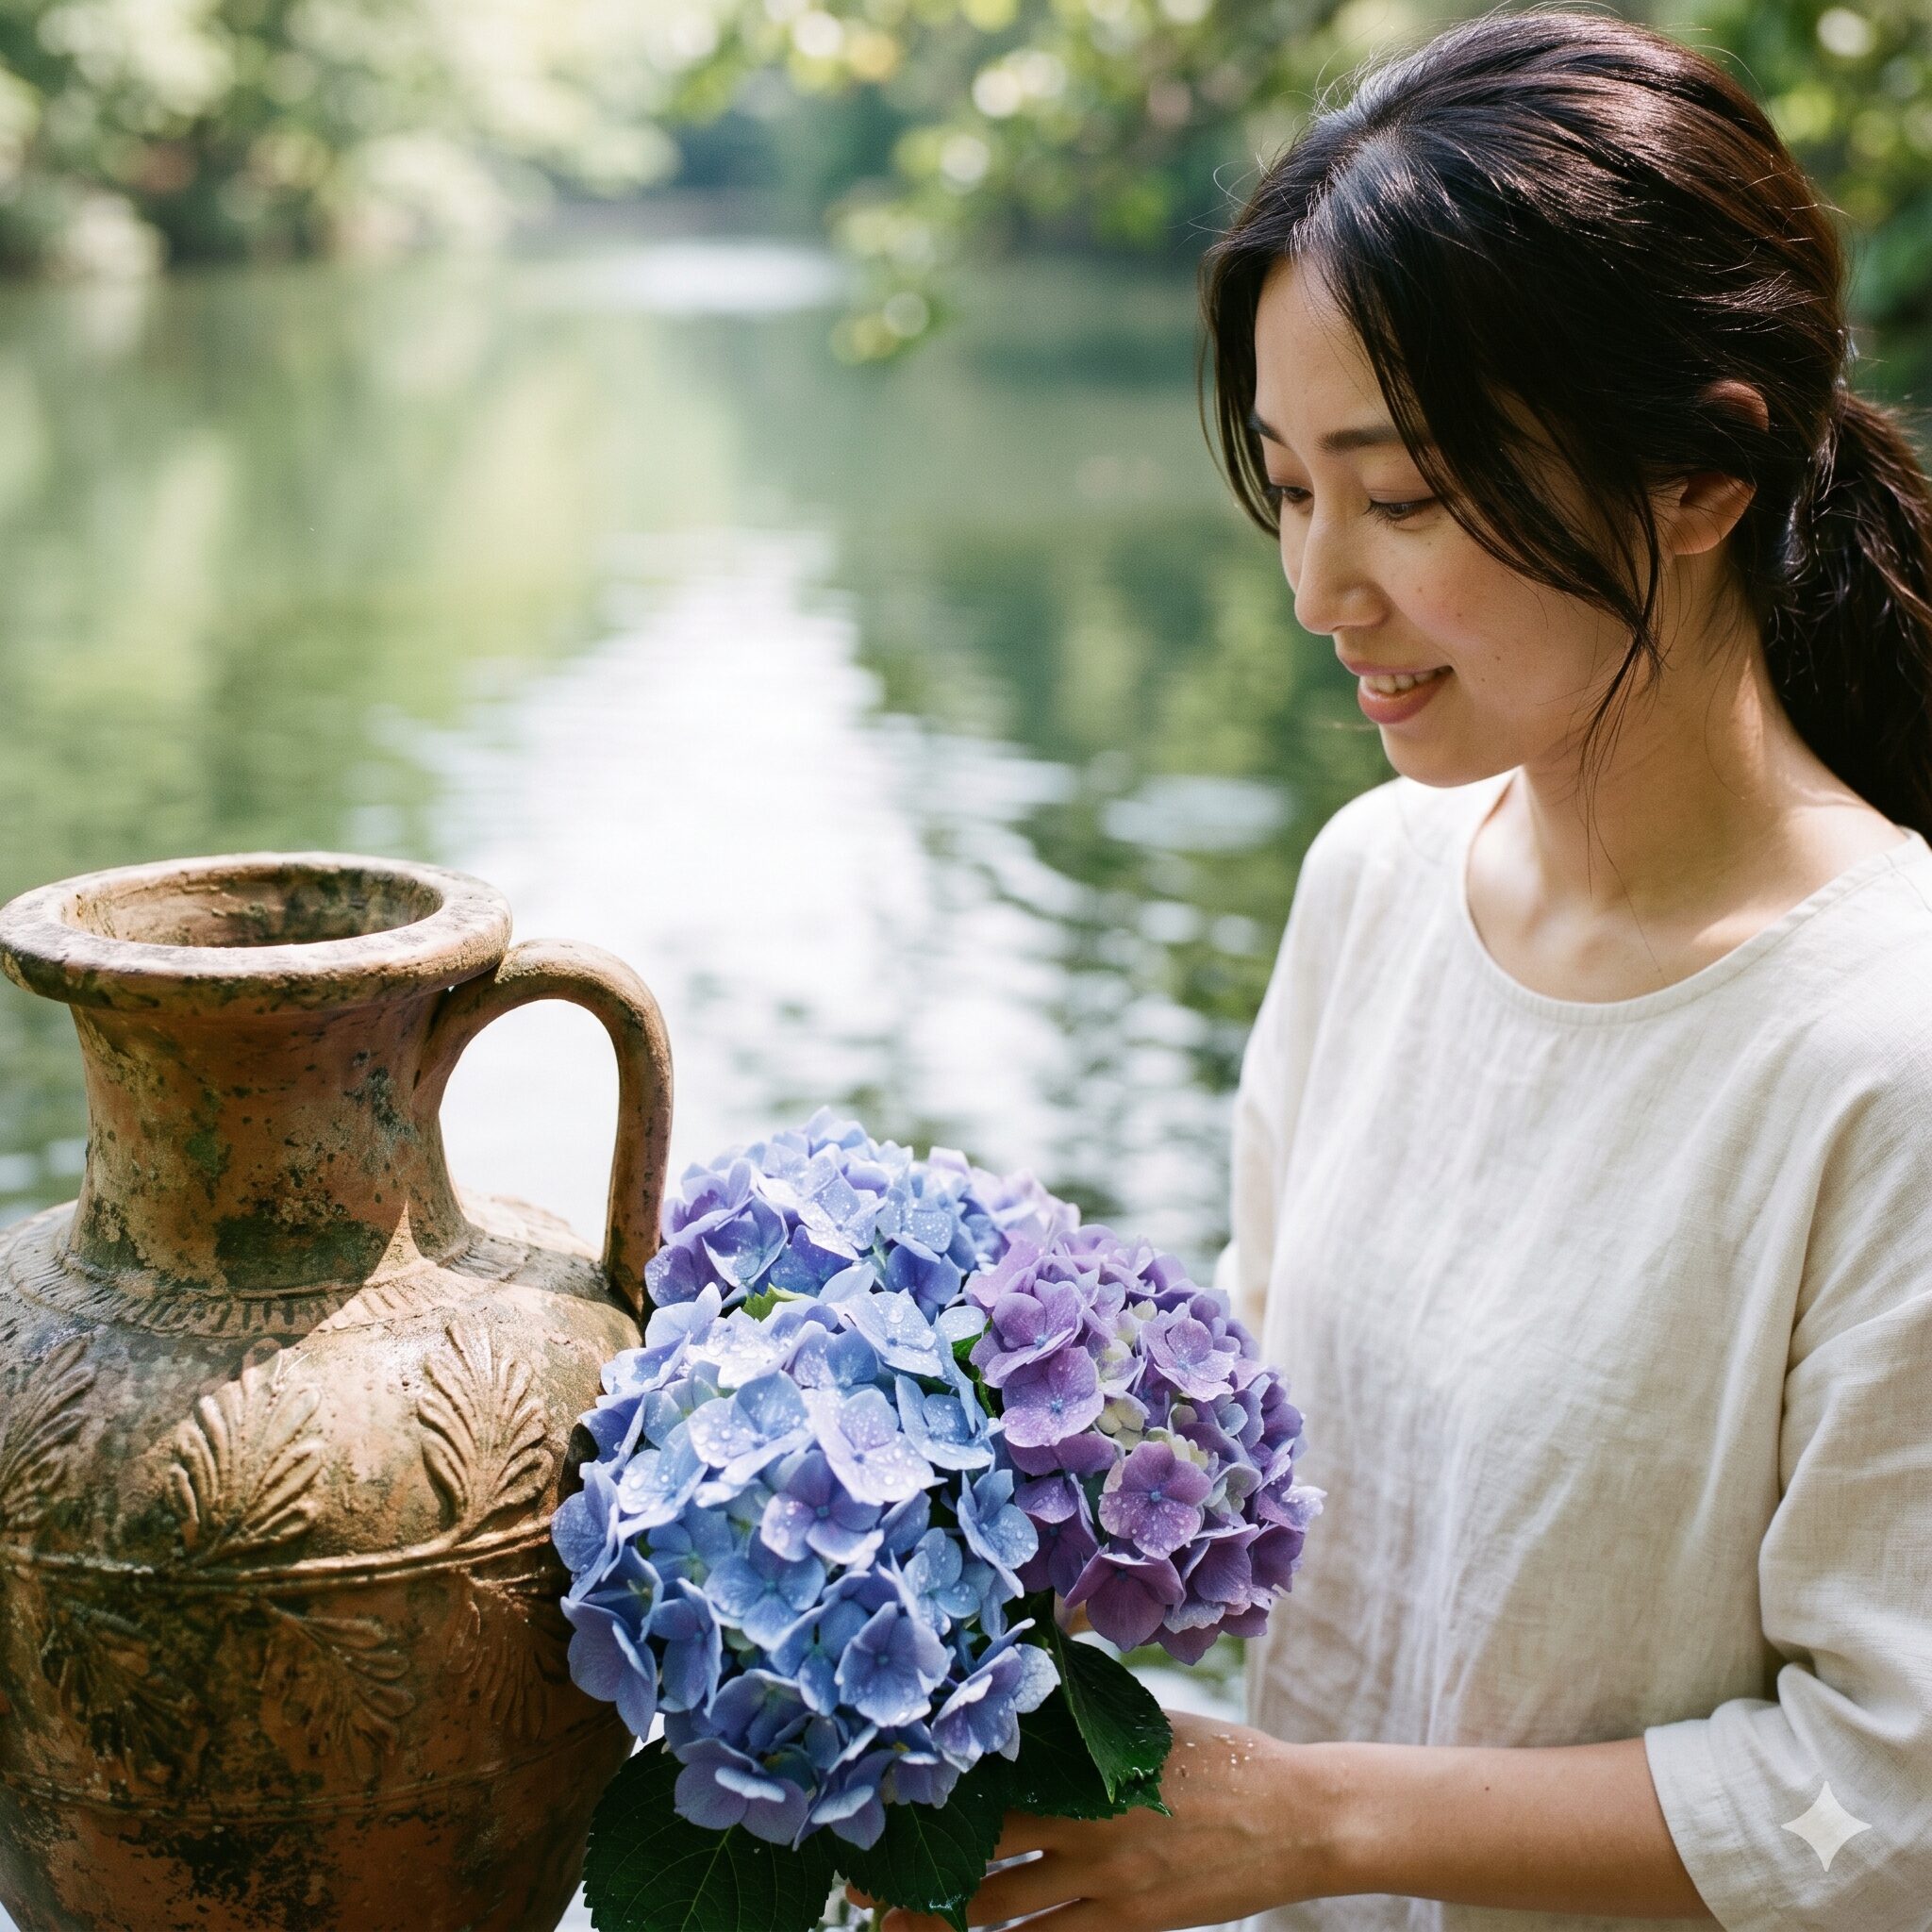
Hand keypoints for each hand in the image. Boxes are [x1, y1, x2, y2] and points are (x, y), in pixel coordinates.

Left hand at [851, 1709, 1339, 1931]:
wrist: (1297, 1816)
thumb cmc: (1222, 1756)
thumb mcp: (1147, 1720)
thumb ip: (1087, 1710)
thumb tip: (1040, 1650)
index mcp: (1085, 1771)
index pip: (988, 1788)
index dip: (931, 1803)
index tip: (878, 1809)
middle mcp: (1086, 1832)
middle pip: (983, 1862)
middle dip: (919, 1880)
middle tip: (860, 1890)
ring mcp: (1109, 1887)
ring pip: (1007, 1920)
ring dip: (948, 1927)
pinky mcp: (1134, 1927)